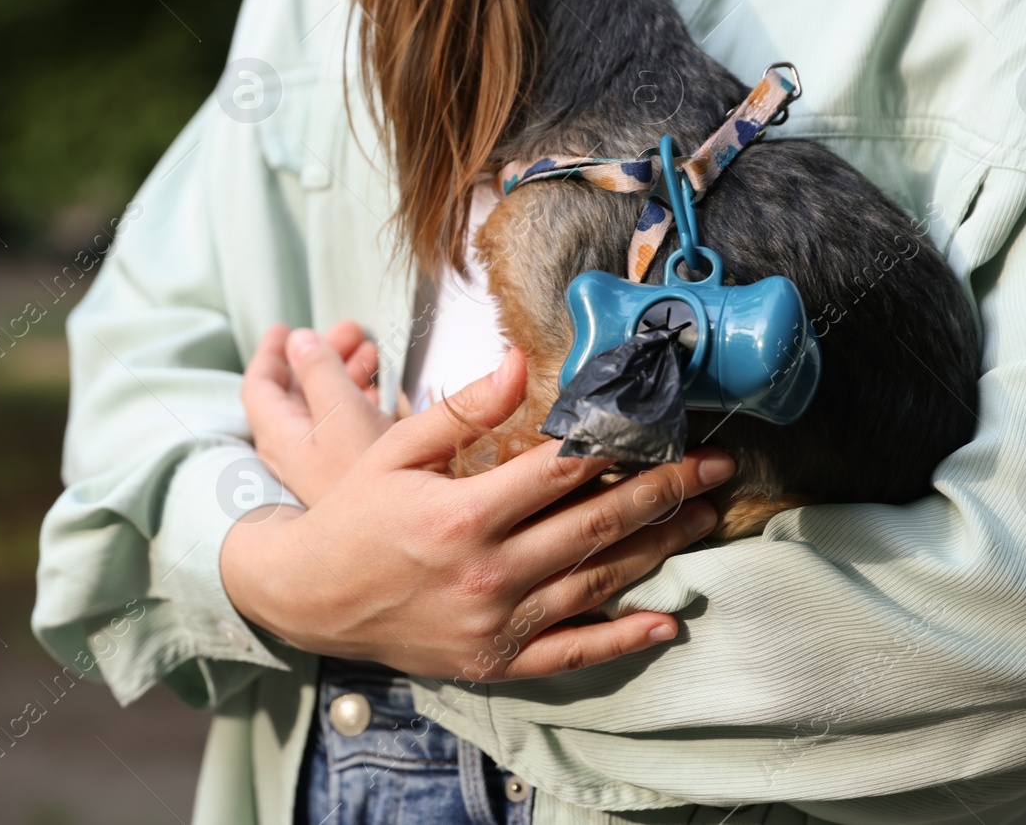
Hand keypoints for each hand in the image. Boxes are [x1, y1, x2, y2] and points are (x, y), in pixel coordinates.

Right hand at [222, 347, 733, 680]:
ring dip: (659, 550)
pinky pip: (573, 653)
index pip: (562, 471)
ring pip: (597, 583)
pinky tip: (668, 621)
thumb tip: (520, 363)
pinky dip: (624, 638)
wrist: (308, 598)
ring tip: (704, 516)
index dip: (620, 443)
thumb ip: (462, 410)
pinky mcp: (496, 661)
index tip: (664, 422)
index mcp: (461, 515)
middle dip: (666, 491)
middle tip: (717, 466)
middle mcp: (486, 574)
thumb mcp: (395, 449)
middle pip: (596, 525)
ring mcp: (494, 624)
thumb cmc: (354, 514)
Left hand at [242, 320, 387, 505]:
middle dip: (321, 355)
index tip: (284, 330)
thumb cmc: (364, 477)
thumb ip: (319, 370)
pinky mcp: (343, 473)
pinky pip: (341, 425)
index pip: (259, 385)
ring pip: (321, 405)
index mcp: (280, 435)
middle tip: (347, 332)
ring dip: (342, 373)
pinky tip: (378, 389)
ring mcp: (318, 464)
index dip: (271, 352)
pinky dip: (356, 399)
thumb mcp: (341, 410)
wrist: (396, 529)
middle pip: (295, 390)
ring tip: (369, 351)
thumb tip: (299, 341)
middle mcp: (293, 451)